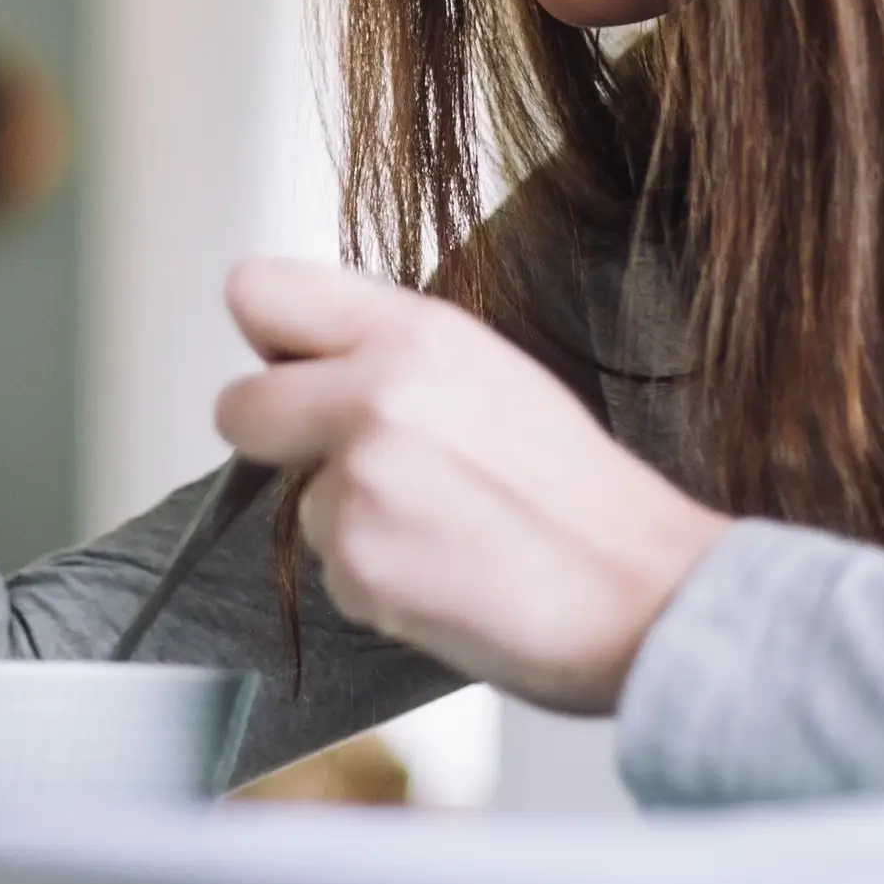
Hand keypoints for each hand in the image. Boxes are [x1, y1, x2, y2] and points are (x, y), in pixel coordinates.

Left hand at [211, 254, 725, 713]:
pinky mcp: (357, 564)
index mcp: (415, 332)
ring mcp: (360, 481)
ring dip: (350, 524)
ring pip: (295, 502)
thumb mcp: (492, 375)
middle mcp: (376, 393)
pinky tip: (447, 577)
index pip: (257, 289)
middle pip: (236, 406)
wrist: (647, 594)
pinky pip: (329, 573)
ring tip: (444, 532)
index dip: (268, 340)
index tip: (295, 370)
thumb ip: (393, 357)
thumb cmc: (583, 495)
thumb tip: (312, 363)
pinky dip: (376, 583)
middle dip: (274, 441)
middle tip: (346, 465)